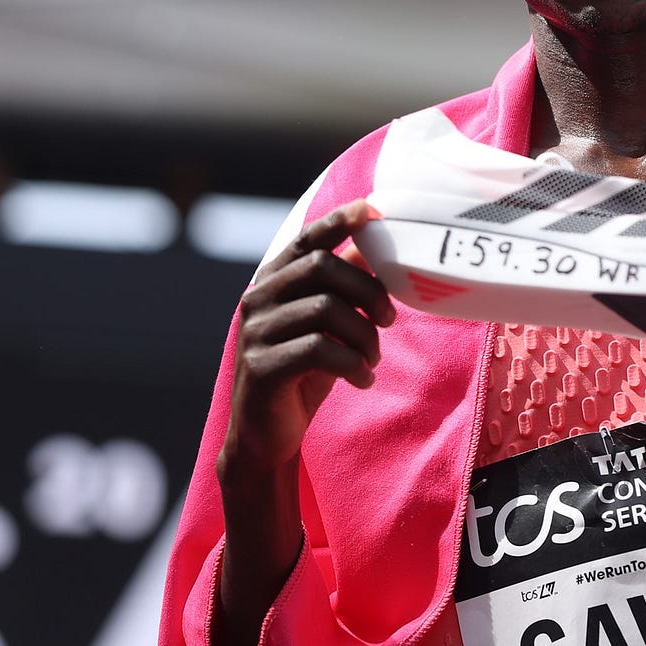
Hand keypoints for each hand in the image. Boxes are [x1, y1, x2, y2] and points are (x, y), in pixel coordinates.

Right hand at [220, 199, 396, 475]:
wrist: (266, 435)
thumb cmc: (303, 371)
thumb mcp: (326, 324)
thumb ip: (343, 286)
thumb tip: (373, 245)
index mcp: (273, 281)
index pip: (306, 239)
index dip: (339, 221)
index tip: (372, 209)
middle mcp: (258, 298)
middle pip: (323, 269)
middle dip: (368, 291)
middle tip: (390, 321)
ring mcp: (255, 332)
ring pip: (326, 310)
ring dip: (364, 336)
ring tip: (373, 360)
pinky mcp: (261, 366)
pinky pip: (319, 350)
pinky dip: (353, 364)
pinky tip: (363, 379)